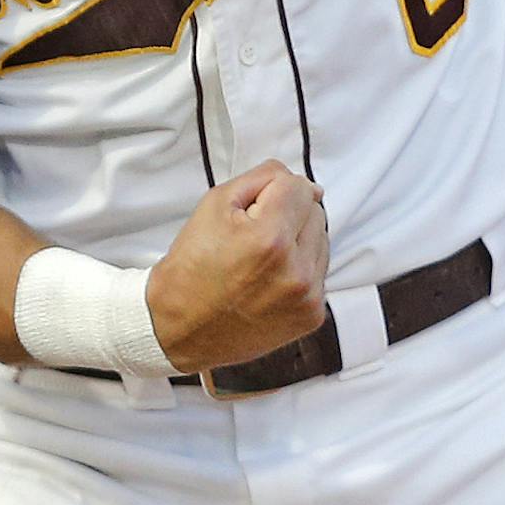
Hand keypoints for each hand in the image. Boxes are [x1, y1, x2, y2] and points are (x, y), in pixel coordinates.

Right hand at [146, 161, 327, 373]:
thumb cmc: (193, 265)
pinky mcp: (312, 314)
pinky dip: (299, 268)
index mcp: (269, 239)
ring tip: (261, 259)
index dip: (271, 190)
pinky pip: (319, 271)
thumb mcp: (215, 203)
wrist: (183, 324)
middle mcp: (295, 270)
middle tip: (252, 235)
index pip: (299, 186)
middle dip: (287, 214)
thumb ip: (263, 179)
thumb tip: (306, 184)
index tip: (252, 209)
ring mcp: (307, 296)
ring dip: (297, 240)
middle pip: (314, 211)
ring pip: (321, 240)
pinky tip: (270, 278)